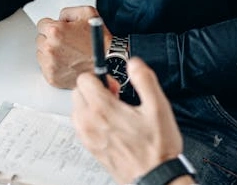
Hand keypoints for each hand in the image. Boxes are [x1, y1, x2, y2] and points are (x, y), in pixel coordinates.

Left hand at [35, 5, 101, 88]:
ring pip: (41, 54)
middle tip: (66, 42)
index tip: (59, 31)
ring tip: (67, 53)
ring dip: (50, 52)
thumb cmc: (99, 41)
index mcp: (55, 31)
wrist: (108, 63)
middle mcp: (50, 48)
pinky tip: (66, 62)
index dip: (52, 26)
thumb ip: (68, 12)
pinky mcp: (52, 77)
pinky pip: (45, 68)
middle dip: (50, 39)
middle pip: (40, 39)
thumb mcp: (88, 13)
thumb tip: (59, 18)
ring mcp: (50, 64)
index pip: (41, 24)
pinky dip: (53, 66)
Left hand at [72, 58, 183, 184]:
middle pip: (78, 92)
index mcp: (103, 110)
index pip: (84, 79)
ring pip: (77, 110)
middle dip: (95, 90)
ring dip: (91, 106)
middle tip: (116, 98)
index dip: (101, 77)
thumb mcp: (158, 107)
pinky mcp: (90, 149)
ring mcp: (88, 138)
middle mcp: (90, 123)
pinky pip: (81, 126)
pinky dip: (91, 121)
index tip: (115, 85)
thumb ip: (145, 79)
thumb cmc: (157, 148)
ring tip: (114, 113)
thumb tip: (134, 64)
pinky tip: (110, 127)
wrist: (156, 178)